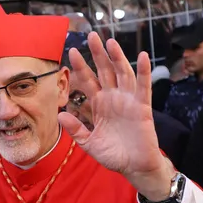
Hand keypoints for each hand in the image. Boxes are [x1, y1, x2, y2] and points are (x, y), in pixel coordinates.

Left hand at [60, 33, 171, 200]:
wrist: (134, 168)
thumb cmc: (114, 155)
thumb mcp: (89, 143)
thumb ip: (76, 130)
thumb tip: (60, 114)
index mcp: (99, 104)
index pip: (88, 81)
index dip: (80, 66)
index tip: (71, 51)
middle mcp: (113, 98)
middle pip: (105, 70)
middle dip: (98, 53)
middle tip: (91, 35)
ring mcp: (128, 100)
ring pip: (122, 73)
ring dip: (117, 57)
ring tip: (110, 42)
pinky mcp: (142, 107)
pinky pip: (143, 86)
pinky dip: (143, 71)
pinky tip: (141, 56)